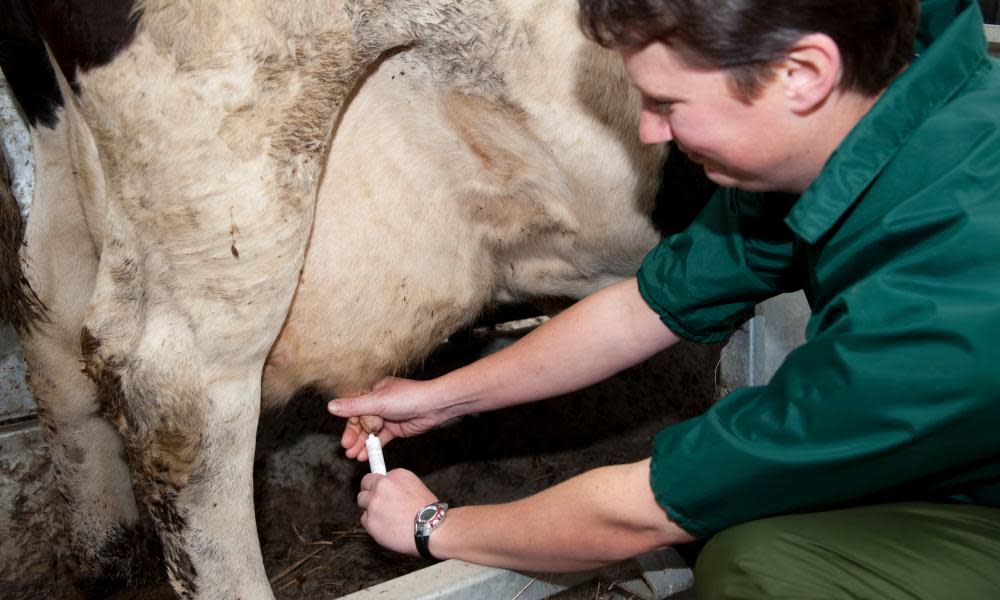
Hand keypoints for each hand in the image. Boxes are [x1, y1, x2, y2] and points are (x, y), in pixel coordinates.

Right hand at [330, 376, 449, 460]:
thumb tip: (330, 406)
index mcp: (373, 391)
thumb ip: (354, 406)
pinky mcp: (395, 428)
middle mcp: (378, 403)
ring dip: (361, 444)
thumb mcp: (377, 402)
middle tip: (347, 449)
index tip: (344, 438)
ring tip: (353, 456)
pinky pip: (380, 439)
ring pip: (369, 432)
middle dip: (353, 436)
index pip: (354, 409)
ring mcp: (387, 416)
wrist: (434, 406)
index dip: (348, 425)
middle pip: (360, 422)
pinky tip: (364, 455)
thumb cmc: (408, 397)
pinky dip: (373, 447)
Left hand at [356, 469, 438, 555]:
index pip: (376, 475)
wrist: (432, 528)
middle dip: (369, 493)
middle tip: (378, 503)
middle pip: (364, 485)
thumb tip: (384, 488)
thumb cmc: (428, 511)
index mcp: (395, 475)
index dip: (376, 484)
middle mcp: (382, 486)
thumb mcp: (415, 487)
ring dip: (370, 508)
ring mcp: (374, 503)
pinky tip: (387, 527)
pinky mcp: (370, 521)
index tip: (376, 489)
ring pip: (362, 503)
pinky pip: (365, 520)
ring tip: (386, 517)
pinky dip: (373, 523)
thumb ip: (396, 485)